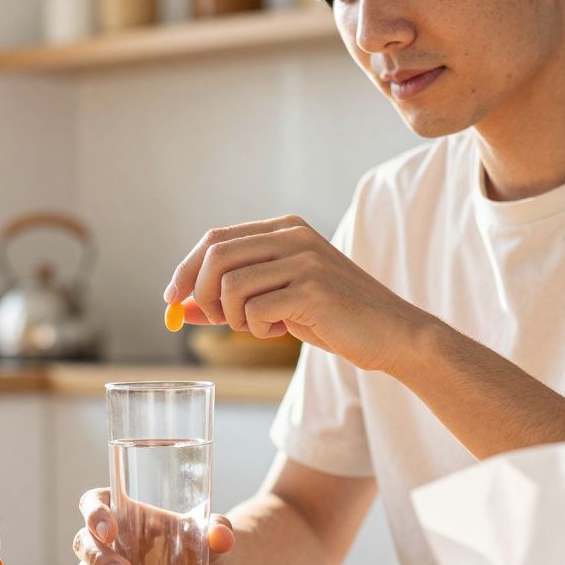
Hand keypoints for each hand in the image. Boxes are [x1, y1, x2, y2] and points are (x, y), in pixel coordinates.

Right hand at [73, 487, 233, 564]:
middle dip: (100, 560)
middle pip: (85, 542)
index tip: (110, 530)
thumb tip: (221, 536)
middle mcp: (106, 540)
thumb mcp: (208, 533)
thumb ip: (216, 530)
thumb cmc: (197, 543)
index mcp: (123, 511)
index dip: (94, 514)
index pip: (94, 503)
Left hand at [164, 214, 435, 373]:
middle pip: (216, 255)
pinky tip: (283, 331)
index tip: (172, 299)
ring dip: (233, 317)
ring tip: (261, 327)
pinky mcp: (312, 289)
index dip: (186, 269)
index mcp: (284, 229)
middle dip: (202, 293)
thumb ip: (231, 298)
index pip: (215, 238)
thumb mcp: (276, 301)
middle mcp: (292, 236)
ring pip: (230, 285)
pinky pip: (254, 311)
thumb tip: (180, 308)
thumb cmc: (333, 318)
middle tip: (214, 320)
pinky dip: (257, 329)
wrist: (391, 334)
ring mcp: (304, 260)